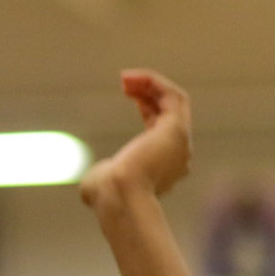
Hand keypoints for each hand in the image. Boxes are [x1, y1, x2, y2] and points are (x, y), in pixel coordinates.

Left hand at [79, 69, 192, 224]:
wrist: (118, 197)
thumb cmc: (107, 195)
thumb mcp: (101, 184)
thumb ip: (103, 175)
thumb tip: (94, 179)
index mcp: (163, 166)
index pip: (162, 127)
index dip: (147, 106)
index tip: (128, 92)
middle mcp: (178, 154)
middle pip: (170, 111)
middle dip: (149, 91)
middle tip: (125, 81)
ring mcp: (180, 142)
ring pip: (175, 101)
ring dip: (152, 84)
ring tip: (127, 77)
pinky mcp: (177, 129)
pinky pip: (174, 96)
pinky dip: (155, 83)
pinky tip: (134, 79)